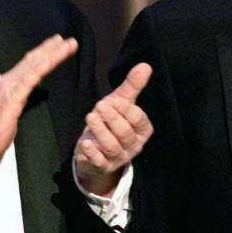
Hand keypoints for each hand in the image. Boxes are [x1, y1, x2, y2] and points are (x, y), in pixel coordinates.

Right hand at [0, 35, 77, 175]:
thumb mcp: (12, 110)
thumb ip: (21, 98)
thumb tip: (33, 93)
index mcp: (9, 84)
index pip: (29, 64)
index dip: (43, 52)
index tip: (57, 44)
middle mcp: (8, 81)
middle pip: (33, 60)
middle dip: (51, 48)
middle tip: (70, 40)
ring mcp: (9, 87)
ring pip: (34, 65)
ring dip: (53, 54)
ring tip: (68, 45)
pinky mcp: (12, 97)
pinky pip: (29, 79)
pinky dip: (42, 67)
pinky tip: (52, 60)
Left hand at [75, 62, 152, 195]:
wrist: (95, 150)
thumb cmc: (111, 122)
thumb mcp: (121, 103)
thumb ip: (132, 86)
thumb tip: (145, 65)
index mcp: (142, 130)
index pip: (139, 120)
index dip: (126, 110)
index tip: (114, 100)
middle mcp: (133, 145)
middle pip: (125, 133)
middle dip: (113, 119)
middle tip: (100, 106)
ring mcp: (118, 158)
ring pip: (112, 146)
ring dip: (101, 131)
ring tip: (90, 117)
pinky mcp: (102, 166)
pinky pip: (99, 162)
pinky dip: (92, 153)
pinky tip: (85, 143)